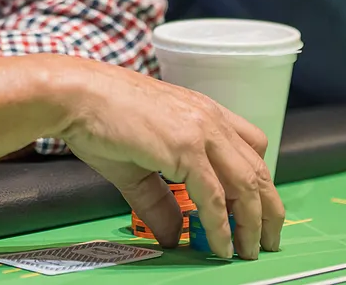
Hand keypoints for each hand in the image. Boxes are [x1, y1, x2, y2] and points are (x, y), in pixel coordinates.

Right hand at [56, 61, 284, 260]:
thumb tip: (171, 235)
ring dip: (252, 223)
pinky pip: (214, 197)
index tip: (256, 209)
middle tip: (268, 240)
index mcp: (202, 113)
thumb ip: (159, 201)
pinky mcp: (186, 148)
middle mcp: (210, 119)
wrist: (77, 94)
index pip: (251, 147)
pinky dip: (221, 226)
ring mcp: (201, 131)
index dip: (258, 181)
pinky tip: (220, 246)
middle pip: (259, 170)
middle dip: (268, 210)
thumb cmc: (98, 116)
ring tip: (250, 250)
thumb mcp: (137, 164)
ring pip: (247, 185)